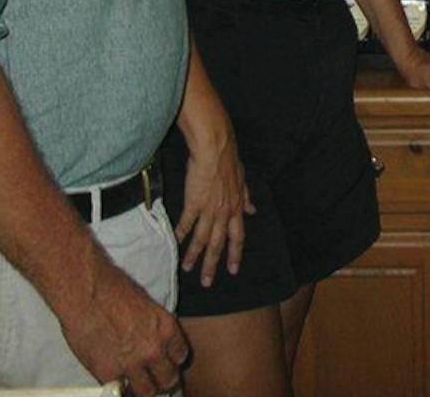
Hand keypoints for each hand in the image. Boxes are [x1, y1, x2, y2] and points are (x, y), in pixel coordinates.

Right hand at [58, 258, 188, 396]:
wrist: (87, 292)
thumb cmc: (113, 288)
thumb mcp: (145, 304)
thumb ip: (152, 326)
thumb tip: (151, 338)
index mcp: (166, 327)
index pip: (180, 355)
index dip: (172, 360)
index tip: (166, 362)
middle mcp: (154, 348)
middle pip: (169, 379)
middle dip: (163, 380)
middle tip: (155, 380)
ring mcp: (132, 365)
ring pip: (147, 392)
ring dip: (143, 389)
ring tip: (137, 385)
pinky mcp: (108, 375)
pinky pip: (120, 392)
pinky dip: (118, 388)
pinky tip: (116, 381)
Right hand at [176, 127, 254, 287]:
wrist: (216, 148)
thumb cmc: (229, 160)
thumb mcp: (243, 179)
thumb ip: (246, 196)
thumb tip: (253, 210)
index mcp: (236, 207)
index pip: (238, 236)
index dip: (235, 254)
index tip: (233, 269)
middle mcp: (224, 212)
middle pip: (218, 244)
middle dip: (213, 264)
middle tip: (207, 282)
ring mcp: (209, 209)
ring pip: (202, 239)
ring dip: (195, 256)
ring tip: (188, 270)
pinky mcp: (194, 203)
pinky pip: (187, 224)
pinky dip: (181, 235)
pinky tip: (176, 244)